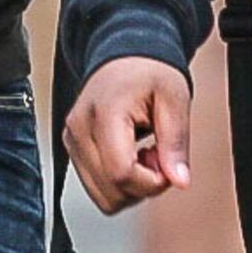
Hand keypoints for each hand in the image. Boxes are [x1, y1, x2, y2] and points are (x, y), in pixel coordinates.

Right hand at [62, 55, 192, 213]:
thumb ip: (176, 142)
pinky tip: (131, 157)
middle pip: (111, 191)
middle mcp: (80, 129)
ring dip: (131, 187)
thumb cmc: (148, 71)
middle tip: (159, 157)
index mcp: (104, 113)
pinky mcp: (73, 148)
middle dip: (143, 185)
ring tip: (144, 156)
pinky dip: (118, 182)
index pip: (121, 173)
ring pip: (102, 196)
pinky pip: (97, 186)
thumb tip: (178, 180)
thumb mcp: (174, 99)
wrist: (126, 55)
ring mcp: (73, 140)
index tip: (168, 166)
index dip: (151, 182)